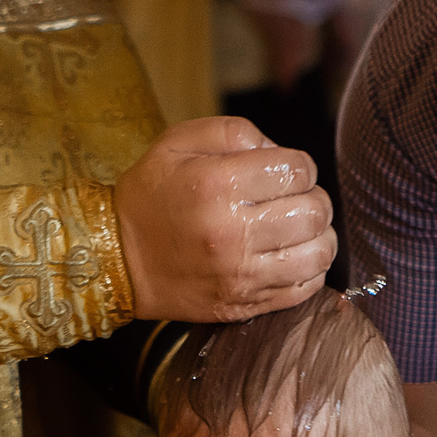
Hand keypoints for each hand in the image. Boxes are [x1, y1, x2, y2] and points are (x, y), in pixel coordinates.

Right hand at [115, 118, 336, 322]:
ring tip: (299, 229)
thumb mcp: (177, 142)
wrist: (118, 259)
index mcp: (218, 184)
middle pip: (314, 211)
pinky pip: (304, 288)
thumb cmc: (151, 196)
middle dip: (313, 198)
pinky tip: (291, 257)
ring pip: (318, 253)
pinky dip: (309, 270)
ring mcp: (241, 274)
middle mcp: (233, 232)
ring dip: (318, 236)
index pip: (298, 169)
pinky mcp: (244, 303)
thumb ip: (234, 132)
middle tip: (295, 199)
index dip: (300, 166)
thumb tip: (279, 151)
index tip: (284, 172)